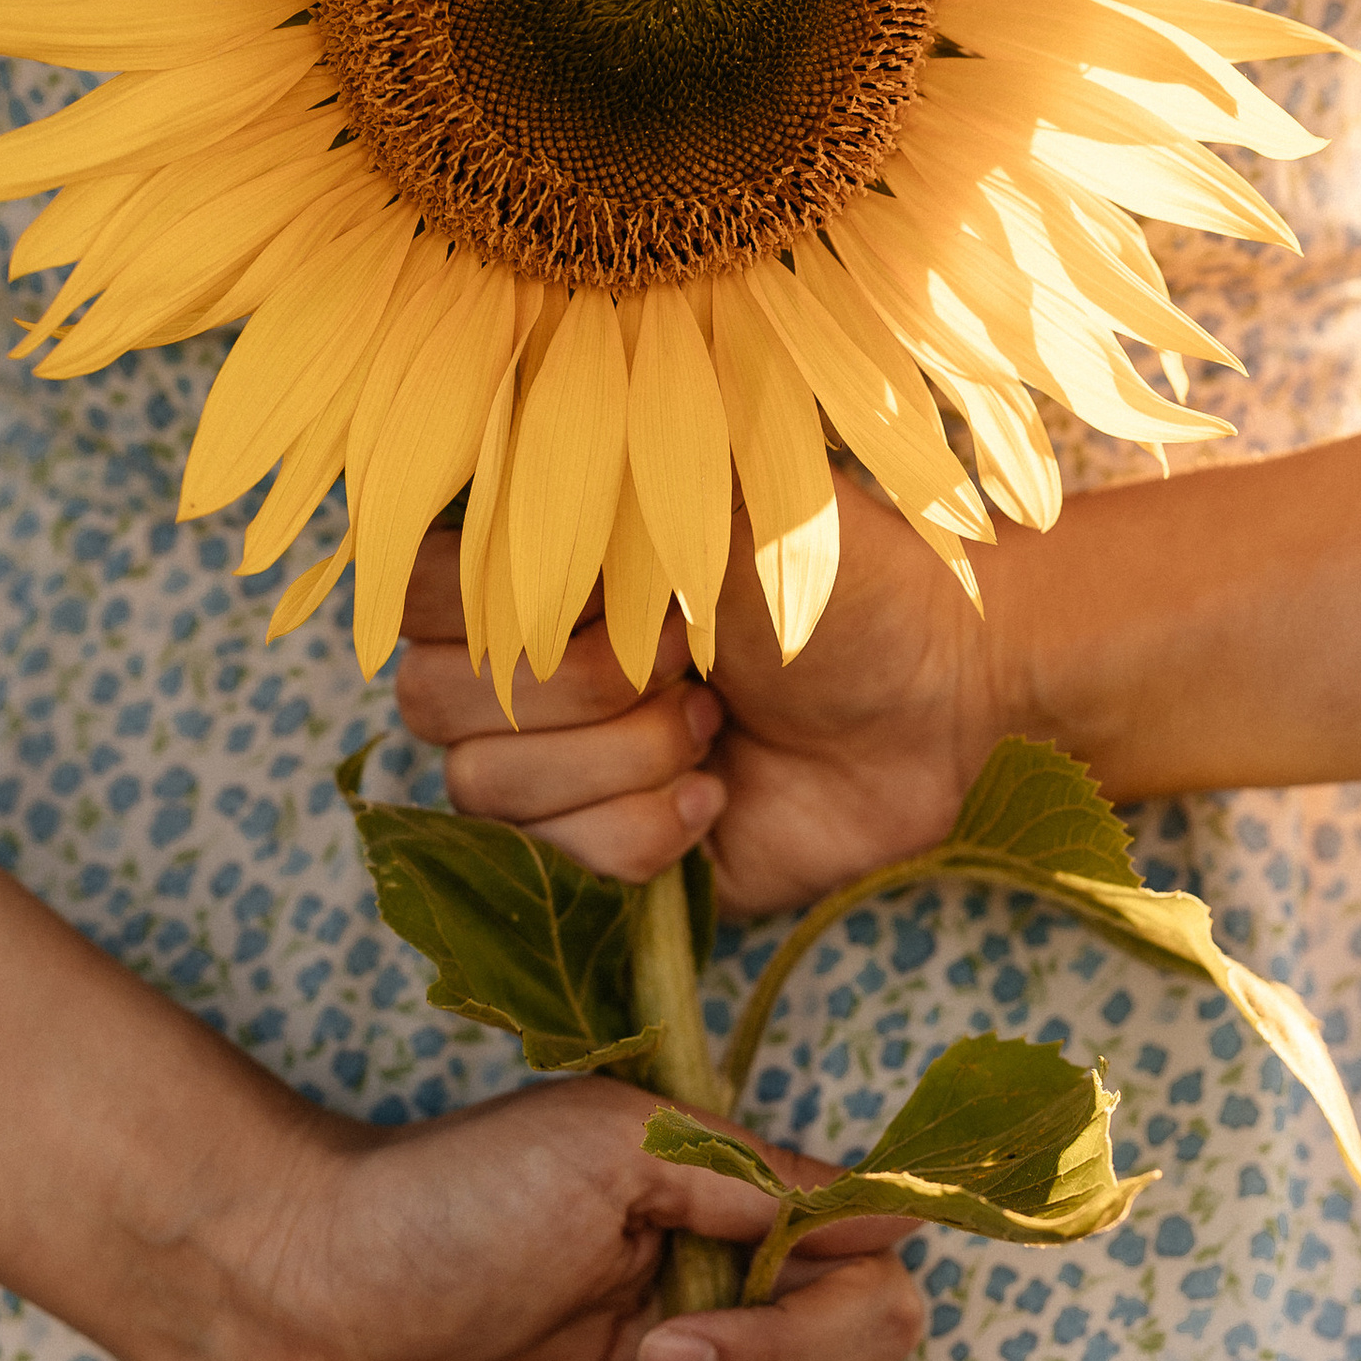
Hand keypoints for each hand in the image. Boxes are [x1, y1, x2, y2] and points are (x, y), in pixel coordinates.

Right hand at [396, 490, 1007, 919]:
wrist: (946, 699)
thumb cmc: (843, 579)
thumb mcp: (722, 503)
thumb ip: (591, 497)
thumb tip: (488, 495)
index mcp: (541, 569)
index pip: (414, 590)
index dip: (494, 601)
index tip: (619, 584)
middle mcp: (532, 668)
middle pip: (430, 701)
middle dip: (570, 688)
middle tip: (687, 659)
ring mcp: (564, 768)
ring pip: (483, 789)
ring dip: (617, 760)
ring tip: (715, 726)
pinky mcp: (609, 854)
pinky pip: (555, 865)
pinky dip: (642, 831)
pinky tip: (719, 797)